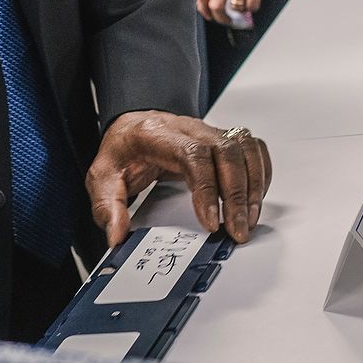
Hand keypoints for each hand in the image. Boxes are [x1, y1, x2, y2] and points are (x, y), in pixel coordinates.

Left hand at [86, 112, 272, 247]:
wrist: (132, 128)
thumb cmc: (122, 152)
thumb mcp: (102, 177)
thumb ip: (107, 206)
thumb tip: (117, 235)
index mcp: (158, 134)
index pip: (193, 155)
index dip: (207, 189)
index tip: (210, 222)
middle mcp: (190, 128)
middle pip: (226, 151)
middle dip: (236, 194)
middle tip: (236, 230)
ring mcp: (209, 130)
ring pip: (244, 147)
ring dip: (252, 185)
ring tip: (248, 219)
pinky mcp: (223, 138)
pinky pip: (252, 148)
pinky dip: (260, 172)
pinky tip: (254, 198)